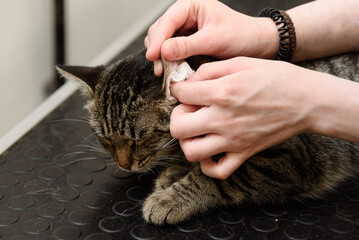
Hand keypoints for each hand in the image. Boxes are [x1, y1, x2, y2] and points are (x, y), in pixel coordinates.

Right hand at [145, 0, 278, 75]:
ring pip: (162, 43)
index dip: (158, 39)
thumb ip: (188, 45)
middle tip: (161, 70)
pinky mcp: (186, 45)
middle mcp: (185, 16)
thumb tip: (163, 51)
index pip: (167, 21)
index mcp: (191, 6)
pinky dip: (169, 62)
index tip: (153, 56)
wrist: (256, 46)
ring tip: (166, 73)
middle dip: (157, 50)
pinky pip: (171, 53)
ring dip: (161, 58)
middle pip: (159, 31)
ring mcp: (184, 31)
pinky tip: (172, 72)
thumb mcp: (214, 39)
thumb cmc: (241, 35)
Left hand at [170, 57, 324, 178]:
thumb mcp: (242, 62)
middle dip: (177, 116)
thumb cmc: (277, 78)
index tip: (184, 89)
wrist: (307, 101)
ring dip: (187, 141)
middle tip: (188, 110)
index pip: (180, 94)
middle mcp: (223, 119)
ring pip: (191, 152)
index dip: (177, 89)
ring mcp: (233, 141)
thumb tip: (190, 81)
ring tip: (197, 130)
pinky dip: (207, 164)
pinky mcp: (244, 153)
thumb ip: (211, 70)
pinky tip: (210, 151)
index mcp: (222, 93)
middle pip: (177, 127)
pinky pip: (217, 171)